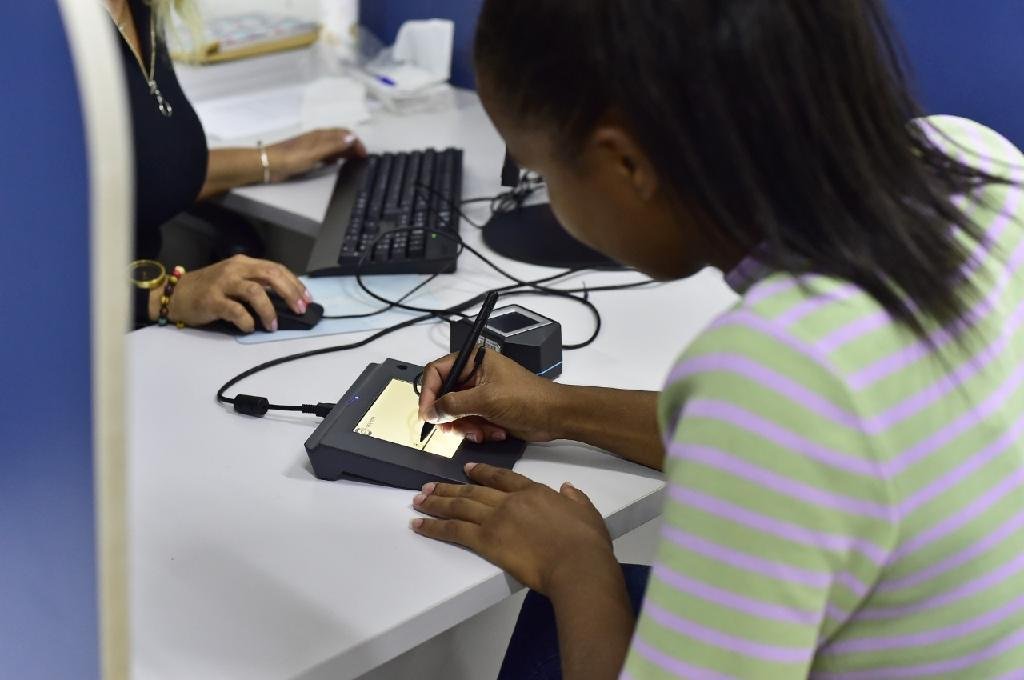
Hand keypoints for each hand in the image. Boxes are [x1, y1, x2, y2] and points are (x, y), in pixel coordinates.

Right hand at [156, 254, 312, 332]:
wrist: (176, 295)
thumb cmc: (209, 289)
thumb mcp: (235, 280)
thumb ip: (257, 284)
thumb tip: (286, 299)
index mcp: (244, 263)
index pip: (276, 269)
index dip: (294, 283)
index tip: (307, 299)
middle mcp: (235, 269)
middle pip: (271, 275)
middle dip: (290, 293)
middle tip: (299, 309)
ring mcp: (223, 283)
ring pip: (255, 292)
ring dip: (269, 310)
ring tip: (273, 326)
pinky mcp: (212, 300)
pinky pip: (236, 310)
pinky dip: (247, 321)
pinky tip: (250, 328)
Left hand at [267, 128, 366, 180]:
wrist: (270, 164)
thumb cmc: (291, 158)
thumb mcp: (315, 152)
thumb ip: (334, 145)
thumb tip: (352, 138)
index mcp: (321, 135)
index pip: (345, 133)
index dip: (356, 142)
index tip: (363, 154)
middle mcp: (318, 138)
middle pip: (340, 139)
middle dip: (353, 146)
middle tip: (361, 158)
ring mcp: (313, 146)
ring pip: (334, 146)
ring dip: (345, 151)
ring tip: (353, 160)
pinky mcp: (308, 155)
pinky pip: (326, 153)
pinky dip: (335, 156)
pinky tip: (335, 163)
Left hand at [411, 463, 617, 595]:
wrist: (577, 563)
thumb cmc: (586, 542)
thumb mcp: (586, 512)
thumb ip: (575, 498)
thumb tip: (567, 489)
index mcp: (534, 492)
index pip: (502, 477)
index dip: (482, 472)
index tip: (467, 469)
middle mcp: (510, 501)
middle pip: (473, 490)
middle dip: (449, 487)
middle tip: (430, 486)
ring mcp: (496, 519)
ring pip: (459, 506)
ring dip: (436, 502)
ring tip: (418, 500)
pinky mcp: (487, 541)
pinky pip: (453, 531)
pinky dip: (433, 526)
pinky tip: (419, 525)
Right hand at [418, 349, 566, 443]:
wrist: (555, 416)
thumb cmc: (523, 399)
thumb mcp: (485, 400)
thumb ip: (453, 405)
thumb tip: (429, 413)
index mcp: (474, 360)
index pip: (437, 372)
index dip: (428, 393)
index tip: (426, 416)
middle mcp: (474, 374)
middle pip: (444, 395)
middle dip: (450, 416)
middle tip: (451, 432)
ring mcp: (481, 393)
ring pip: (456, 413)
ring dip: (466, 427)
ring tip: (482, 433)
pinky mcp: (488, 411)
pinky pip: (470, 422)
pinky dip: (479, 431)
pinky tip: (495, 433)